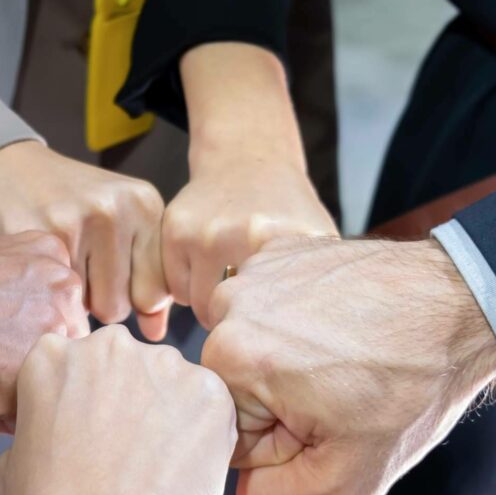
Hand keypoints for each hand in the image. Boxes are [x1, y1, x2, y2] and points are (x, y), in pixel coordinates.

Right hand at [0, 141, 170, 339]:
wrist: (7, 166)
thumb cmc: (71, 205)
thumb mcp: (120, 228)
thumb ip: (146, 281)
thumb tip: (156, 335)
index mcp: (144, 204)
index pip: (156, 292)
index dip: (131, 299)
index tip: (112, 278)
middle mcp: (115, 209)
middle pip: (121, 306)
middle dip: (99, 301)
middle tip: (79, 269)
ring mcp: (75, 222)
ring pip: (88, 308)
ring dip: (73, 301)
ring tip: (61, 266)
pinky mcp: (37, 237)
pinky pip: (55, 300)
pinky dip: (46, 294)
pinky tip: (38, 267)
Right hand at [0, 232, 87, 423]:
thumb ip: (33, 300)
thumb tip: (58, 352)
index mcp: (54, 258)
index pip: (67, 321)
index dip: (28, 343)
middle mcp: (63, 287)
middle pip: (68, 354)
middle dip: (30, 371)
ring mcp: (52, 326)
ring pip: (54, 384)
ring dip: (19, 394)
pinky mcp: (31, 370)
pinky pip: (32, 413)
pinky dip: (2, 416)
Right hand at [0, 325, 235, 494]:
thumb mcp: (15, 456)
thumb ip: (43, 419)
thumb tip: (63, 424)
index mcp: (52, 356)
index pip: (77, 363)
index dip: (86, 402)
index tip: (91, 433)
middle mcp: (107, 346)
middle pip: (125, 364)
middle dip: (128, 399)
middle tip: (127, 452)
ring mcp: (162, 365)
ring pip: (170, 381)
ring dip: (168, 412)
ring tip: (158, 467)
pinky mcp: (208, 391)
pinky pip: (208, 403)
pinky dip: (202, 431)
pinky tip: (183, 469)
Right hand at [170, 41, 337, 326]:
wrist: (246, 160)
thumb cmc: (285, 210)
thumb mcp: (317, 239)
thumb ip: (321, 282)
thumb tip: (316, 334)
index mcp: (284, 240)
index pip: (271, 317)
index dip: (271, 328)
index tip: (274, 324)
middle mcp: (241, 234)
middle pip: (232, 315)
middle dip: (239, 319)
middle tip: (250, 305)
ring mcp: (203, 232)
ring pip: (198, 305)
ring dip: (211, 305)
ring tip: (229, 284)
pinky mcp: (174, 229)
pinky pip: (175, 288)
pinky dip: (188, 288)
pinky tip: (206, 269)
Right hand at [202, 237, 495, 494]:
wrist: (463, 305)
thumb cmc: (411, 387)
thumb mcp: (346, 482)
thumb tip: (243, 488)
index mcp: (230, 360)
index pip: (227, 433)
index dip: (280, 445)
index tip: (324, 423)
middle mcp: (229, 305)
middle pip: (235, 389)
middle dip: (280, 404)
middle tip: (338, 394)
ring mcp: (254, 271)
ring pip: (251, 350)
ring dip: (289, 363)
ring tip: (345, 357)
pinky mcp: (279, 251)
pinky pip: (270, 311)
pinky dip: (301, 323)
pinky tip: (343, 325)